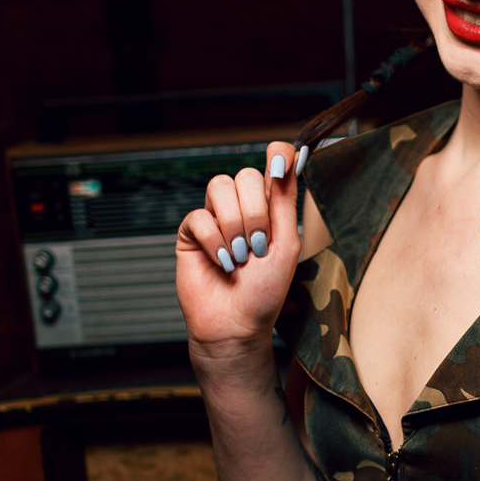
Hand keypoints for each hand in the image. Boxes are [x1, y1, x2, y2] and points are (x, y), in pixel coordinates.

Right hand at [176, 141, 307, 352]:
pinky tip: (222, 262)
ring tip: (240, 257)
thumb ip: (285, 200)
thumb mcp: (286, 244)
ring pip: (219, 188)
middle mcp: (243, 207)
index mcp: (270, 207)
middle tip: (258, 247)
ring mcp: (216, 217)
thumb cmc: (265, 291)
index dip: (277, 157)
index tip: (280, 168)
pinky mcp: (191, 232)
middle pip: (245, 175)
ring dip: (234, 226)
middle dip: (255, 213)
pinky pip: (199, 216)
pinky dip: (214, 241)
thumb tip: (288, 155)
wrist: (236, 324)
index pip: (273, 162)